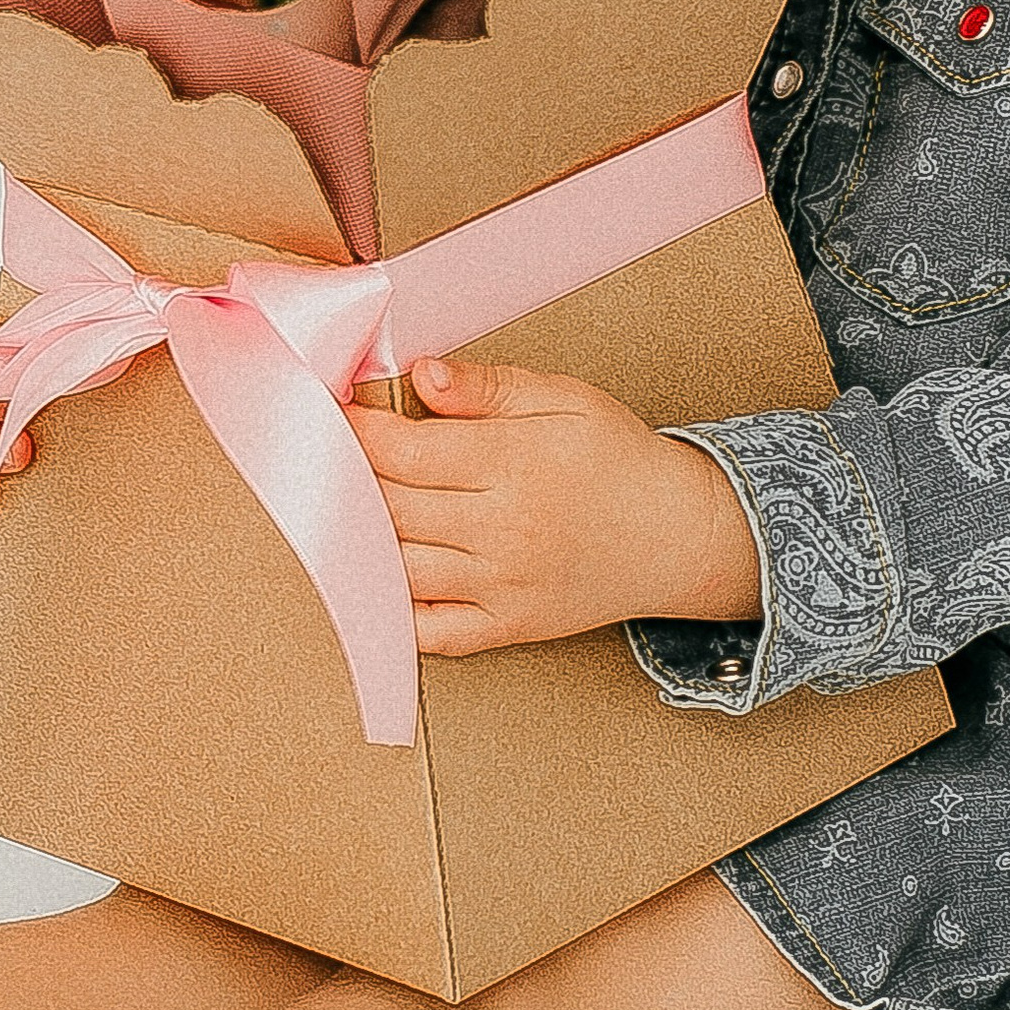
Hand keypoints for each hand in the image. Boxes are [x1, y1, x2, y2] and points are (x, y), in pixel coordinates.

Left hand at [341, 356, 764, 656]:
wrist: (679, 535)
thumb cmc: (618, 461)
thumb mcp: (564, 399)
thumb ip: (487, 388)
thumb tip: (420, 376)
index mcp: (516, 464)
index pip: (406, 452)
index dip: (357, 432)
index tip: (337, 415)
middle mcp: (504, 530)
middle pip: (390, 509)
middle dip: (348, 479)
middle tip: (329, 456)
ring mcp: (503, 586)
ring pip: (397, 569)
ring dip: (360, 539)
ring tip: (348, 508)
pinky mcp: (508, 626)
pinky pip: (429, 632)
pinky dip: (391, 611)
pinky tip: (375, 577)